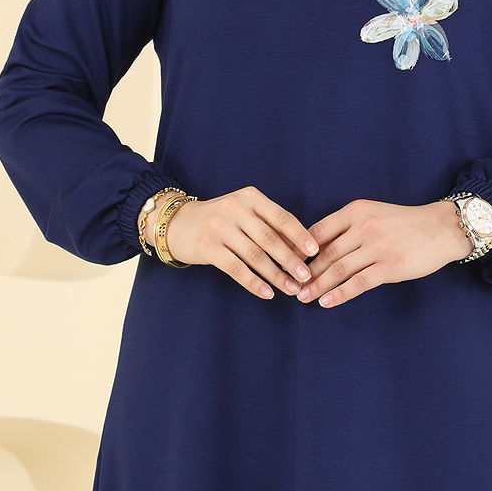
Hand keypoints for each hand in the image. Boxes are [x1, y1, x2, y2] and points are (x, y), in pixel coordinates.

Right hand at [165, 185, 318, 299]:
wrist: (177, 223)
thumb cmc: (219, 219)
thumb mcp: (243, 212)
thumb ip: (268, 225)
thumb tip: (300, 249)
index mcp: (250, 197)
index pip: (281, 216)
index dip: (299, 234)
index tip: (314, 251)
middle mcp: (235, 209)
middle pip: (270, 238)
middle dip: (291, 259)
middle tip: (306, 276)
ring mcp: (220, 228)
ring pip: (255, 255)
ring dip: (276, 275)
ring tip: (291, 289)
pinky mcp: (208, 247)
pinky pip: (236, 268)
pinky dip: (254, 282)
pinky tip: (267, 293)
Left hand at [296, 199, 474, 307]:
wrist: (440, 228)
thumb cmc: (403, 223)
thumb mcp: (373, 214)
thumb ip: (348, 227)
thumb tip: (316, 248)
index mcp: (356, 211)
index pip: (318, 230)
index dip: (300, 249)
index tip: (286, 263)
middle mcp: (364, 226)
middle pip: (326, 252)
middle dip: (305, 271)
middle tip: (290, 285)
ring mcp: (378, 247)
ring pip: (339, 268)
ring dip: (318, 285)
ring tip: (303, 297)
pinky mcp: (390, 266)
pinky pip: (359, 282)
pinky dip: (340, 293)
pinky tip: (327, 302)